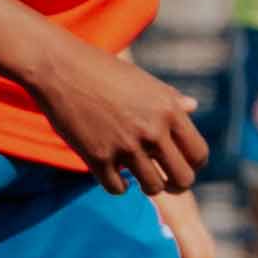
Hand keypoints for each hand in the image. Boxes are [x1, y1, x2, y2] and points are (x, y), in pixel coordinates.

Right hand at [29, 30, 214, 195]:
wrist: (59, 68)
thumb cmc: (103, 71)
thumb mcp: (144, 81)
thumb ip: (170, 99)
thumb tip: (193, 106)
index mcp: (169, 111)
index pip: (198, 154)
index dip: (194, 165)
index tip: (184, 166)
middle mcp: (153, 131)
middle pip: (182, 179)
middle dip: (177, 185)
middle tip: (167, 183)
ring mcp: (125, 146)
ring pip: (152, 188)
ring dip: (147, 186)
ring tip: (140, 176)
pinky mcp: (97, 157)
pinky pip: (118, 188)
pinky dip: (118, 185)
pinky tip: (115, 175)